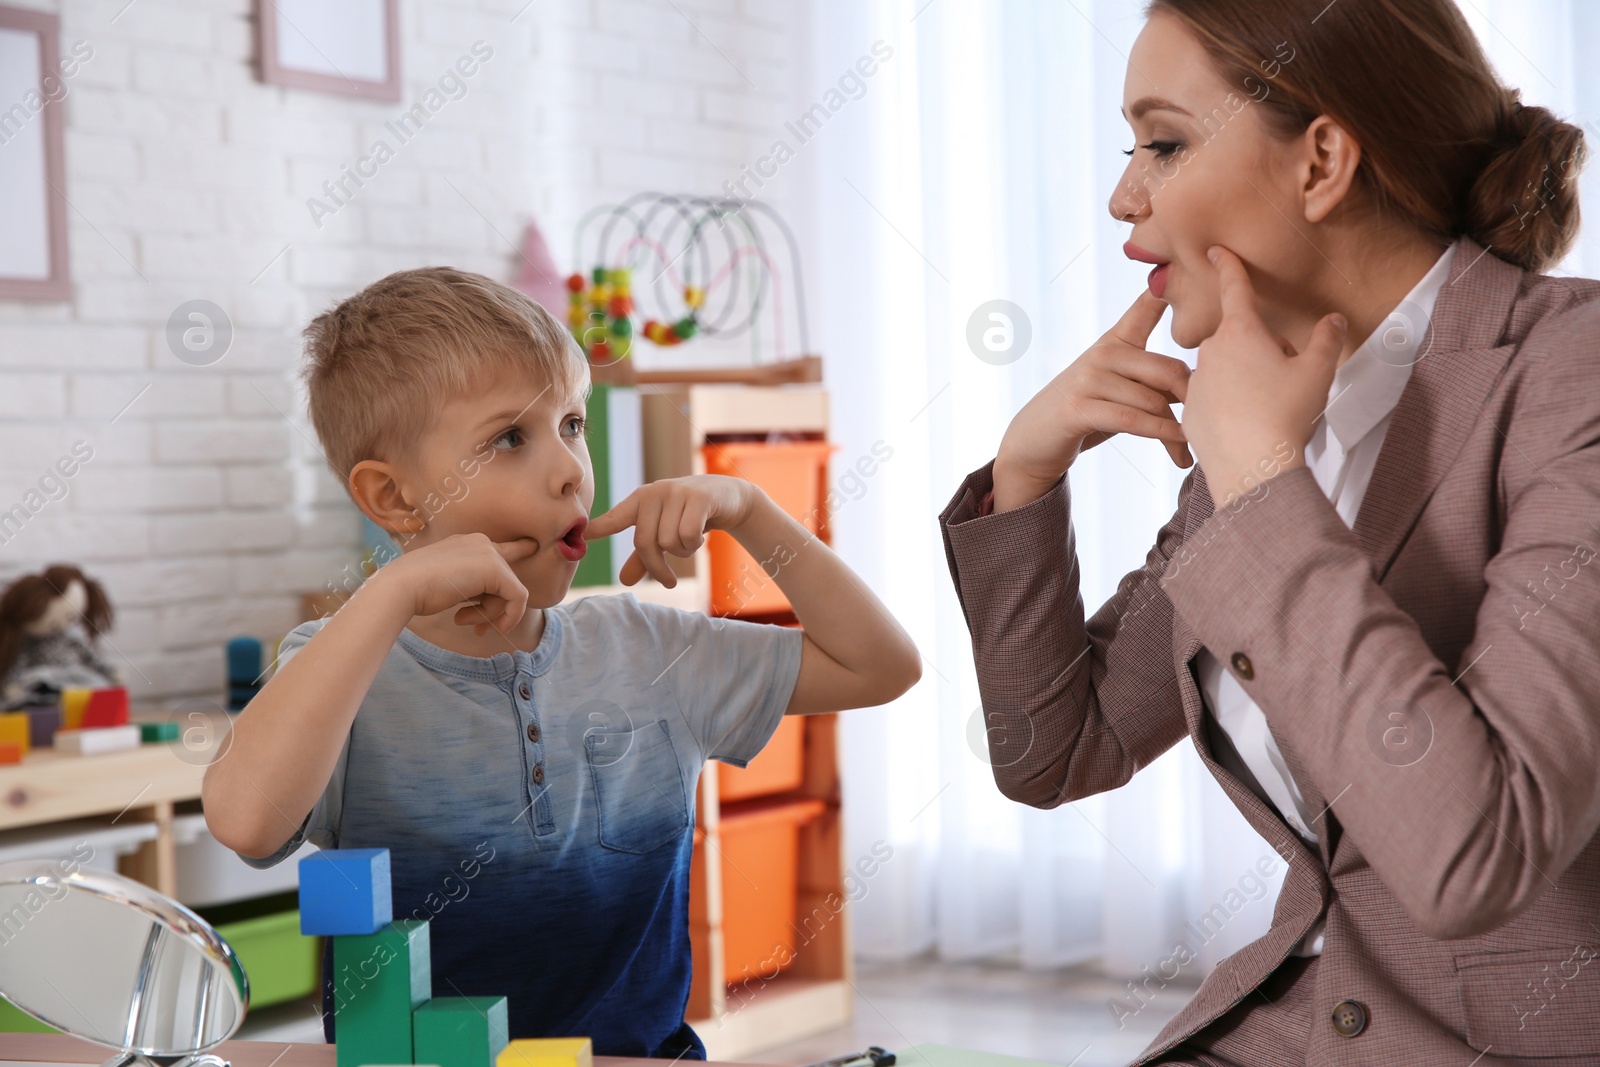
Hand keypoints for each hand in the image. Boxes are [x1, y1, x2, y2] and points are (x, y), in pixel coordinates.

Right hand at [383, 532, 537, 635]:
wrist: (402, 586)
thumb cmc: (416, 589)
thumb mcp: (449, 583)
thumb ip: (473, 586)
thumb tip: (497, 605)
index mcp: (467, 542)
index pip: (501, 547)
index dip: (518, 549)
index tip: (532, 546)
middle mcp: (481, 542)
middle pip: (503, 580)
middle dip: (492, 607)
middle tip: (478, 628)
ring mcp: (489, 553)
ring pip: (508, 591)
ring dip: (489, 614)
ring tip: (463, 621)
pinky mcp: (496, 569)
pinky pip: (518, 597)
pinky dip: (510, 616)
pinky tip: (495, 628)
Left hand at [586, 475, 755, 587]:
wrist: (729, 497)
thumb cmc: (691, 516)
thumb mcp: (666, 534)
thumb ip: (644, 557)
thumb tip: (625, 581)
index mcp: (640, 501)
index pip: (615, 517)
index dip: (598, 527)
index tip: (582, 536)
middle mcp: (654, 493)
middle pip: (645, 542)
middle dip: (657, 567)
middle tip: (668, 582)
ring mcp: (676, 492)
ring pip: (668, 541)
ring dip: (682, 553)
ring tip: (691, 543)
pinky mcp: (698, 497)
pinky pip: (687, 536)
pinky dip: (694, 546)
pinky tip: (701, 538)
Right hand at [992, 289, 1191, 510]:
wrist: (1035, 441)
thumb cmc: (1088, 414)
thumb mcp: (1120, 388)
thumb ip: (1153, 378)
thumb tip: (1202, 381)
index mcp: (1115, 341)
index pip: (1146, 307)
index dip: (1168, 288)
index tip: (1201, 263)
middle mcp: (1103, 353)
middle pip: (1167, 369)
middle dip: (1193, 399)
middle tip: (1211, 421)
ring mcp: (1089, 378)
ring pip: (1153, 402)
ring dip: (1179, 432)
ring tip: (1192, 448)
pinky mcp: (1080, 407)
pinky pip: (1134, 420)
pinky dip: (1162, 437)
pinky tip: (1180, 451)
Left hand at [1183, 246, 1346, 507]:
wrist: (1252, 468)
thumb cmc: (1285, 415)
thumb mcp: (1318, 372)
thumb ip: (1326, 339)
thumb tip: (1333, 320)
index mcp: (1241, 332)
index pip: (1235, 288)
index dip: (1228, 265)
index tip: (1215, 250)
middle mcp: (1210, 352)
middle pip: (1240, 338)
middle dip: (1262, 350)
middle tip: (1286, 379)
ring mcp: (1196, 382)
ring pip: (1225, 370)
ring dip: (1245, 379)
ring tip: (1267, 408)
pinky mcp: (1189, 412)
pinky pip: (1213, 399)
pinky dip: (1229, 406)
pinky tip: (1248, 425)